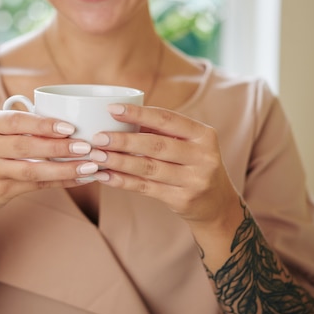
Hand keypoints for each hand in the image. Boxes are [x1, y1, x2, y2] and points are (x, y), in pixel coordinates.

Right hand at [0, 110, 98, 211]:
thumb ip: (24, 124)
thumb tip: (73, 118)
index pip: (16, 121)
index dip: (44, 124)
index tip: (70, 127)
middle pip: (26, 147)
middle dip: (59, 147)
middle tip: (87, 146)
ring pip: (32, 171)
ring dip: (64, 169)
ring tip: (89, 165)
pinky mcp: (0, 190)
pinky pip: (35, 186)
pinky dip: (60, 182)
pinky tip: (80, 178)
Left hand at [88, 104, 239, 226]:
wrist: (217, 205)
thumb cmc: (194, 165)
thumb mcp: (189, 144)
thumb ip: (161, 132)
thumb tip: (119, 119)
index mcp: (204, 135)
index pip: (167, 119)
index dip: (138, 113)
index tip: (112, 109)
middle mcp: (203, 156)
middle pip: (156, 144)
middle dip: (123, 140)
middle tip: (98, 137)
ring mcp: (194, 180)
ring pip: (149, 167)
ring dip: (118, 161)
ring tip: (96, 156)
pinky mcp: (182, 199)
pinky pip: (146, 188)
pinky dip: (123, 181)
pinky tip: (105, 176)